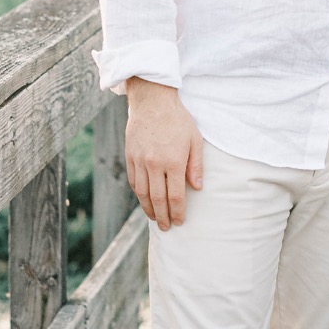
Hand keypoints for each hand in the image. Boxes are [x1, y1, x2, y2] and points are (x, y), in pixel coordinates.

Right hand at [124, 80, 204, 228]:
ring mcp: (140, 161)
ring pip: (143, 193)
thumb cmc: (178, 119)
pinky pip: (134, 181)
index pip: (175, 195)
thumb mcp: (194, 139)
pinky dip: (139, 194)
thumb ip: (195, 165)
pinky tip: (144, 200)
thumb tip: (197, 188)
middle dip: (163, 216)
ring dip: (149, 209)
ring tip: (155, 218)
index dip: (178, 211)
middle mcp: (154, 164)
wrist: (152, 101)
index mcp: (173, 161)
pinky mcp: (130, 156)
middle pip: (158, 199)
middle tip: (167, 228)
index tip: (180, 221)